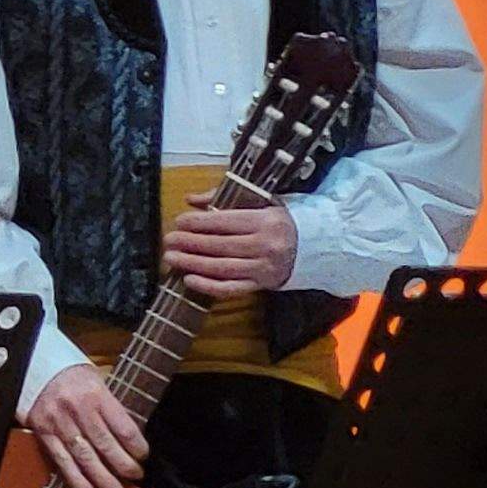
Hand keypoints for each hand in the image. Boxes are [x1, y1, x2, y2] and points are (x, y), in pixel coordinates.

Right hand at [25, 362, 148, 487]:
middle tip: (136, 477)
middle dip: (124, 465)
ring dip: (103, 479)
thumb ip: (111, 408)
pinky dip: (77, 480)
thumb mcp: (97, 381)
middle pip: (105, 445)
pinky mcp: (43, 433)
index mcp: (95, 394)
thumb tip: (129, 439)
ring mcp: (59, 423)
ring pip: (85, 457)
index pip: (122, 426)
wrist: (35, 366)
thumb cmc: (72, 374)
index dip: (136, 446)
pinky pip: (62, 461)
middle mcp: (77, 409)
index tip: (143, 456)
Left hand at [163, 197, 297, 299]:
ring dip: (193, 263)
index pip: (225, 222)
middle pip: (220, 246)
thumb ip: (225, 199)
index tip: (179, 222)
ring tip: (171, 258)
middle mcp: (266, 246)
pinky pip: (231, 289)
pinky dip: (209, 286)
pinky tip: (189, 279)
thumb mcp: (262, 202)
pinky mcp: (262, 285)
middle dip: (190, 243)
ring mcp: (264, 268)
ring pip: (222, 268)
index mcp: (265, 221)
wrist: (317, 247)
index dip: (199, 222)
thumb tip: (192, 199)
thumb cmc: (283, 222)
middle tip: (169, 240)